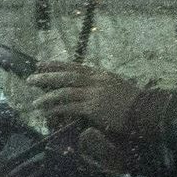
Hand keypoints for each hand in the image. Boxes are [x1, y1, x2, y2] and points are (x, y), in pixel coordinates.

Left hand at [27, 63, 152, 166]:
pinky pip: (69, 107)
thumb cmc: (133, 101)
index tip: (40, 64)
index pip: (74, 66)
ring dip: (47, 97)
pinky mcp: (94, 108)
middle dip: (46, 77)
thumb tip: (85, 87)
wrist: (146, 110)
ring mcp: (95, 94)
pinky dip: (56, 109)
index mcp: (101, 74)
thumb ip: (100, 84)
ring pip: (65, 92)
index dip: (56, 65)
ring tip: (34, 103)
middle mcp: (96, 81)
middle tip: (30, 79)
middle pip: (66, 76)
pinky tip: (46, 112)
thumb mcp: (116, 85)